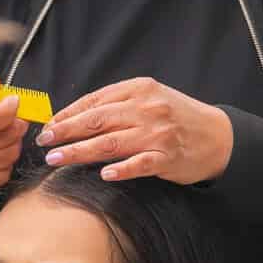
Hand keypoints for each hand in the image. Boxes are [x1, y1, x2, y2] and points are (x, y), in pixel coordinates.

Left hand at [39, 79, 232, 183]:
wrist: (218, 135)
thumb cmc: (177, 117)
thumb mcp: (150, 98)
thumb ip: (117, 104)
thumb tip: (74, 117)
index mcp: (139, 89)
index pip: (95, 101)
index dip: (68, 114)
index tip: (49, 126)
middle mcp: (147, 108)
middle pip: (97, 120)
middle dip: (66, 131)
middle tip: (44, 142)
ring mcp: (158, 133)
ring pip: (111, 142)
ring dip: (80, 151)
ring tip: (58, 158)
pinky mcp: (168, 157)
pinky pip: (140, 164)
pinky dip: (122, 169)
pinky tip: (104, 174)